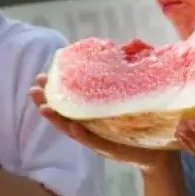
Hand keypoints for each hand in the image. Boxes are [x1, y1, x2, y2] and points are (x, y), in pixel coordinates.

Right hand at [27, 74, 174, 172]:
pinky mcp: (110, 148)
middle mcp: (92, 124)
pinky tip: (73, 127)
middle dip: (47, 101)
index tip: (42, 75)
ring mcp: (99, 137)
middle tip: (33, 89)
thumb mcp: (139, 91)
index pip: (71, 96)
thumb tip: (132, 43)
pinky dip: (83, 135)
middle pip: (64, 112)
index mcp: (94, 110)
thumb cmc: (148, 120)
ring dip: (57, 119)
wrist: (161, 153)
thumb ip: (134, 69)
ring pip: (71, 128)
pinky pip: (94, 141)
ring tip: (43, 108)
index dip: (55, 87)